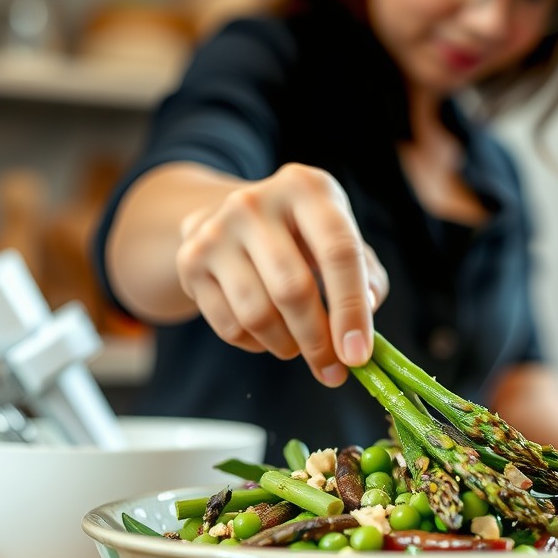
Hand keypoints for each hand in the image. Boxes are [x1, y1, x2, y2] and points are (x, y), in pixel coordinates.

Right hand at [175, 163, 388, 385]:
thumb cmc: (302, 235)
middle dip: (318, 341)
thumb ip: (366, 277)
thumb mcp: (339, 238)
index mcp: (306, 187)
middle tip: (332, 369)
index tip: (358, 355)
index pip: (338, 252)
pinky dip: (256, 344)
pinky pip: (229, 325)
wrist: (231, 218)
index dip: (351, 309)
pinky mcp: (190, 261)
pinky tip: (268, 333)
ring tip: (299, 346)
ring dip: (287, 345)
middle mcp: (256, 202)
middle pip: (293, 289)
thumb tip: (360, 324)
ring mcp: (216, 230)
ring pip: (257, 314)